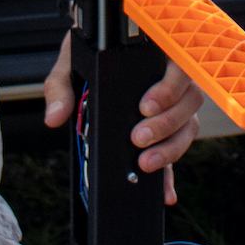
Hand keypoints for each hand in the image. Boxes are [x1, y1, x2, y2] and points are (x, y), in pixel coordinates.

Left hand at [42, 36, 205, 202]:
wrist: (93, 53)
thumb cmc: (89, 53)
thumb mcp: (71, 64)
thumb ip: (61, 87)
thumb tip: (55, 117)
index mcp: (156, 53)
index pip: (178, 67)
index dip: (168, 89)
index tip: (145, 107)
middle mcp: (173, 77)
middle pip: (189, 100)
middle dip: (166, 124)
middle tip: (138, 137)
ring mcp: (176, 103)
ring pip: (189, 125)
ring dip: (170, 147)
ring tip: (145, 162)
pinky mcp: (169, 128)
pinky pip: (177, 148)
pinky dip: (171, 171)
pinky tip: (164, 191)